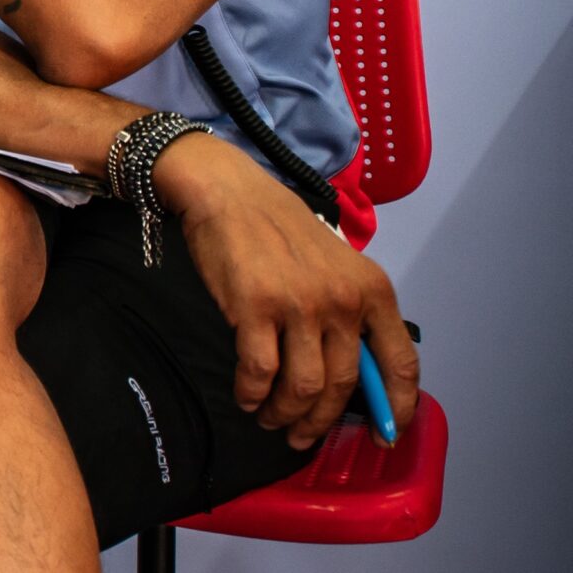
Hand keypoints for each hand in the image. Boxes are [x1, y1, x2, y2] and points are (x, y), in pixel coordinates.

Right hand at [157, 132, 421, 448]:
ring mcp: (300, 306)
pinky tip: (246, 396)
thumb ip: (350, 312)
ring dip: (284, 414)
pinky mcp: (254, 308)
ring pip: (302, 388)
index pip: (401, 364)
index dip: (396, 408)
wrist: (229, 194)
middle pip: (343, 385)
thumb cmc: (280, 229)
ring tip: (269, 418)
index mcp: (373, 290)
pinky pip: (259, 371)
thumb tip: (351, 372)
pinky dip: (251, 394)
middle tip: (300, 435)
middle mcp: (343, 301)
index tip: (386, 435)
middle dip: (320, 422)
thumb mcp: (335, 266)